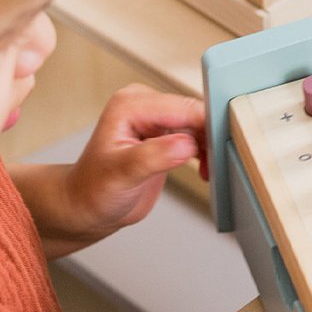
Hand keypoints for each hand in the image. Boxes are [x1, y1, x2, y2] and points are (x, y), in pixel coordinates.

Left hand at [63, 85, 206, 239]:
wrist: (87, 207)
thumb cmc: (93, 191)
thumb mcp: (121, 175)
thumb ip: (154, 156)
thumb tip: (187, 143)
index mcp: (131, 105)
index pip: (183, 107)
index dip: (208, 126)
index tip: (224, 148)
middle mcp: (145, 106)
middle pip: (196, 112)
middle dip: (212, 137)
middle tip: (220, 165)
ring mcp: (156, 119)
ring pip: (200, 125)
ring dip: (211, 146)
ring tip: (210, 171)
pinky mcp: (165, 134)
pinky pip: (197, 136)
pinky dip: (206, 152)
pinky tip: (205, 171)